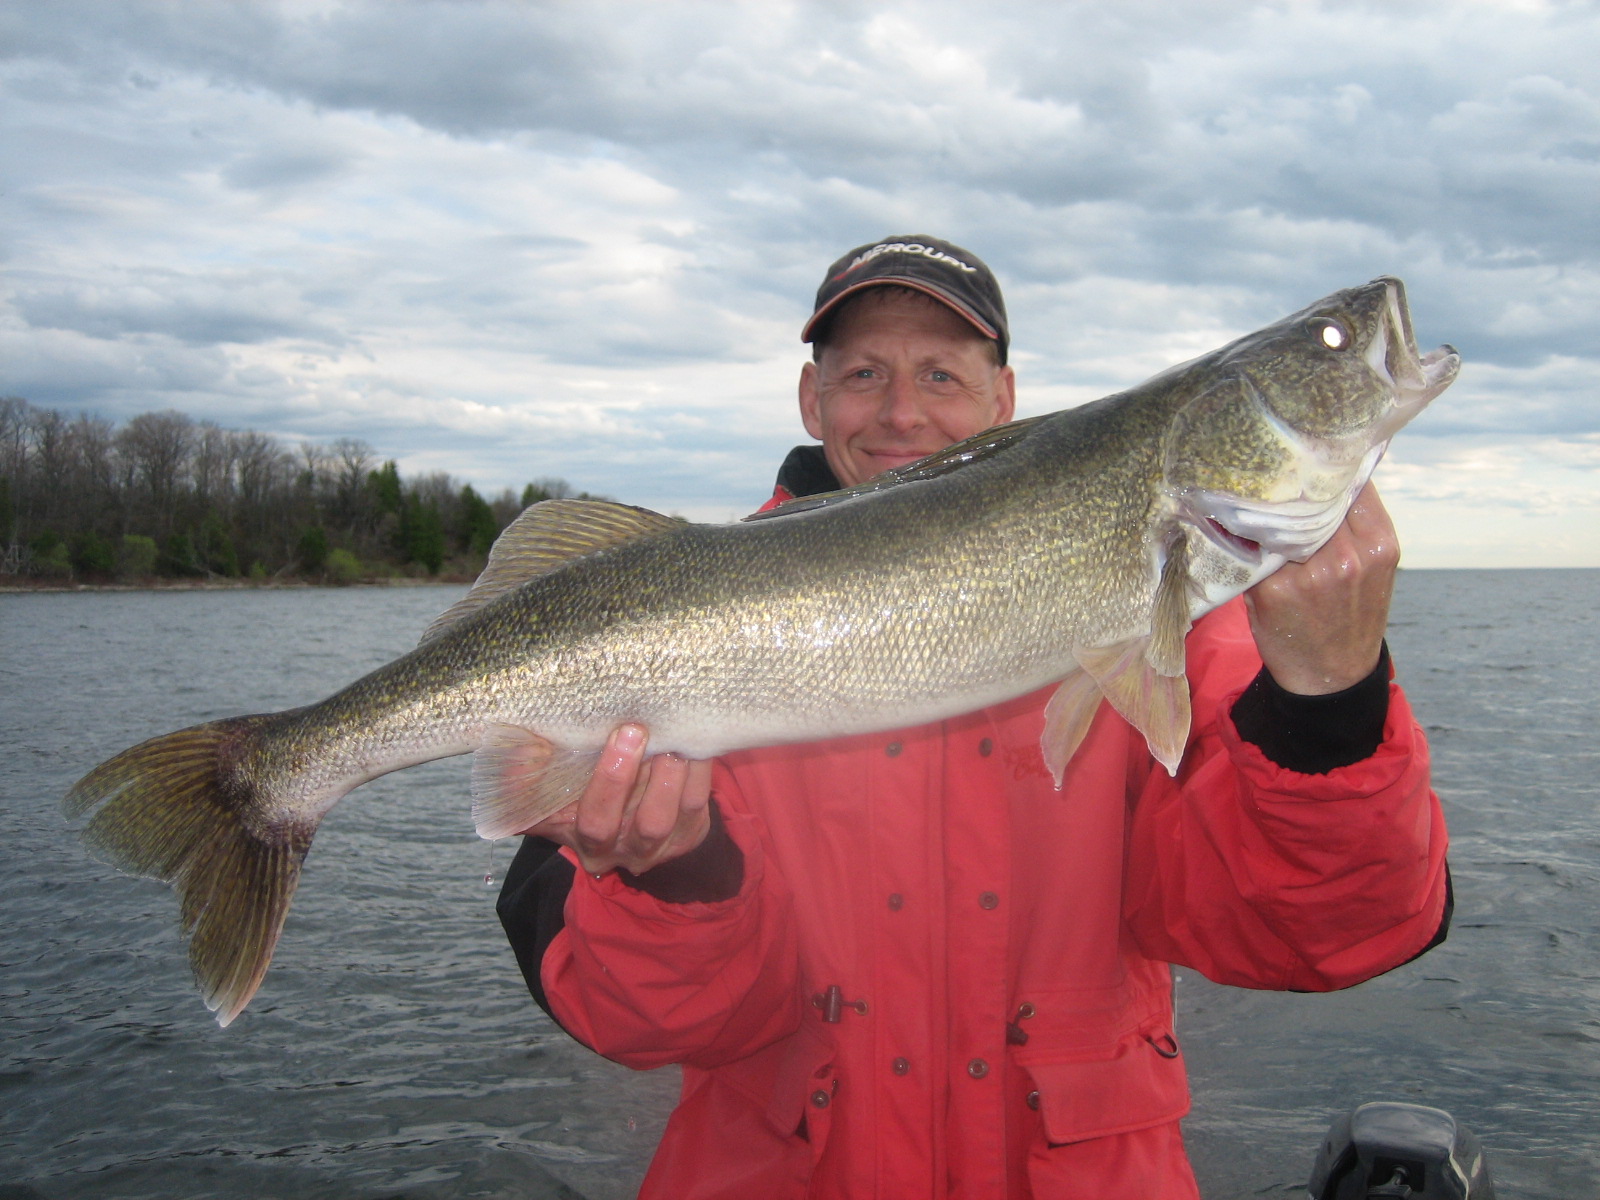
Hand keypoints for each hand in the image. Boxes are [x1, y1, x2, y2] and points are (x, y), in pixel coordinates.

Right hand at [520, 724, 713, 876]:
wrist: (619, 819)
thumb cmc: (574, 796)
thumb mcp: (546, 793)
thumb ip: (527, 776)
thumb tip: (517, 748)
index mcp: (588, 843)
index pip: (596, 822)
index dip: (609, 782)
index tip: (618, 735)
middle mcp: (628, 850)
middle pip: (647, 824)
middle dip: (648, 774)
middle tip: (638, 728)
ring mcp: (664, 843)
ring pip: (678, 812)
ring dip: (678, 771)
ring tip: (671, 734)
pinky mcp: (690, 830)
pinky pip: (700, 800)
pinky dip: (700, 768)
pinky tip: (692, 737)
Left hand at [1244, 483, 1398, 694]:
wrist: (1331, 675)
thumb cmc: (1350, 613)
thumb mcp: (1372, 565)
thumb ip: (1355, 522)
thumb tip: (1325, 470)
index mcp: (1378, 542)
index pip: (1350, 483)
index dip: (1326, 469)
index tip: (1306, 459)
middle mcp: (1348, 556)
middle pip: (1314, 497)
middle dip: (1294, 486)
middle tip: (1270, 470)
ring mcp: (1310, 574)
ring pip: (1282, 519)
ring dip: (1268, 509)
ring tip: (1251, 498)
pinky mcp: (1274, 589)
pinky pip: (1256, 548)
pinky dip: (1248, 537)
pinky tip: (1239, 530)